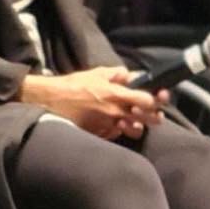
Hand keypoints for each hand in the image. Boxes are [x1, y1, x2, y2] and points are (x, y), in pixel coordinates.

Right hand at [19, 66, 165, 140]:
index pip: (147, 101)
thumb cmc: (72, 86)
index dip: (157, 99)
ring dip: (138, 126)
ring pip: (134, 131)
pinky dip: (118, 130)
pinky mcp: (99, 135)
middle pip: (148, 119)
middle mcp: (115, 112)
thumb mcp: (95, 73)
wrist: (50, 101)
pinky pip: (116, 134)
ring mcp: (108, 126)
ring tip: (134, 121)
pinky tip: (115, 124)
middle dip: (155, 116)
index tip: (159, 97)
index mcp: (116, 95)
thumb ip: (116, 73)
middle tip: (154, 113)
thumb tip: (130, 74)